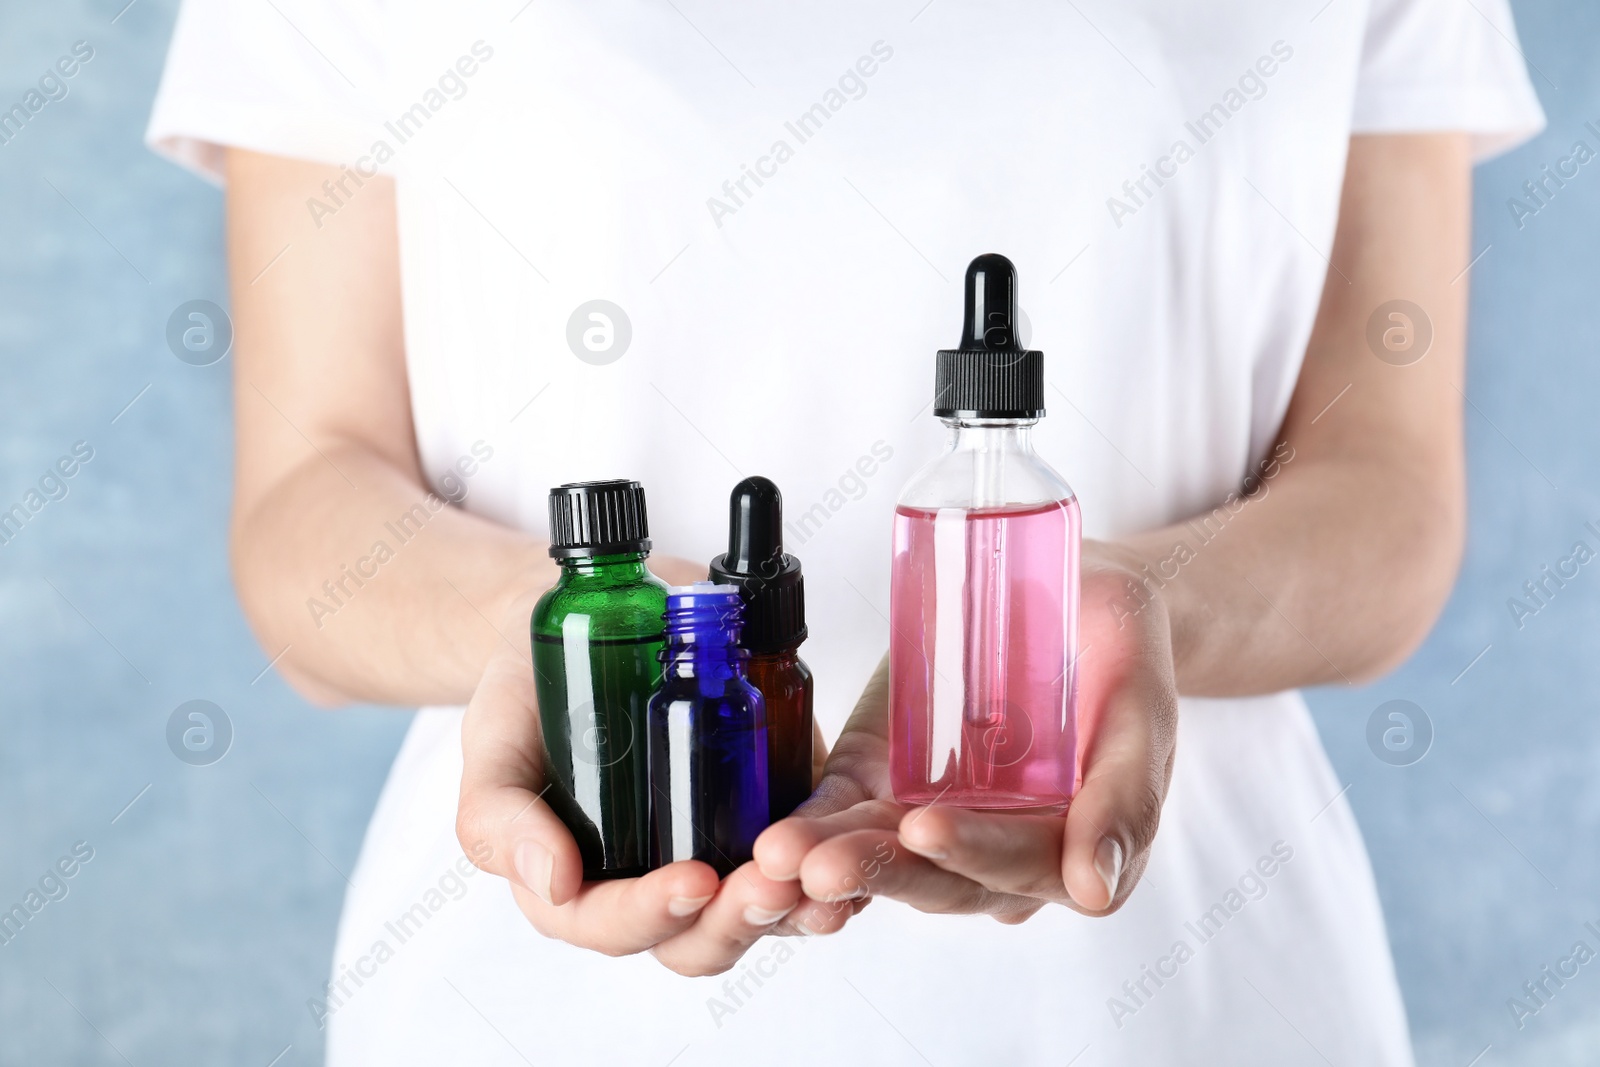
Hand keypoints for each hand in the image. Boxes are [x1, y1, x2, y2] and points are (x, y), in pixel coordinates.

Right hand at [455, 554, 843, 976]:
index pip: (612, 926)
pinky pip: (806, 857)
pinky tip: (855, 842)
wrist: (592, 616)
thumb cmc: (531, 689)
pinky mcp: (768, 811)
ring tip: (824, 876)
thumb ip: (498, 814)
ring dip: (797, 904)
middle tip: (770, 883)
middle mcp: (650, 882)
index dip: (651, 915)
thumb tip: (550, 881)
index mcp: (577, 884)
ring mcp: (715, 851)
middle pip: (700, 938)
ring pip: (763, 912)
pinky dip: (833, 859)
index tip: (691, 881)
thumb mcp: (492, 741)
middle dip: (738, 920)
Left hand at [753, 541, 1178, 920]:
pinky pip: (840, 818)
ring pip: (880, 859)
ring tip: (779, 857)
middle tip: (819, 867)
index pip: (1019, 866)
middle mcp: (996, 854)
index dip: (973, 852)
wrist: (1075, 598)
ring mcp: (933, 822)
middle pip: (936, 877)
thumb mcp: (1142, 710)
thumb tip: (1093, 893)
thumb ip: (1125, 798)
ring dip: (827, 864)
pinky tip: (771, 839)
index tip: (924, 828)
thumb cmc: (1121, 653)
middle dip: (877, 871)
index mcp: (1069, 848)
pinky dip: (807, 830)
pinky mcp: (880, 787)